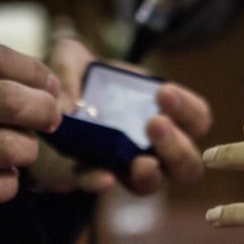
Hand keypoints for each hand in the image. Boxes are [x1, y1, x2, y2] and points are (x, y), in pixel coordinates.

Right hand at [0, 43, 61, 229]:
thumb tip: (39, 86)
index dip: (35, 73)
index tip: (50, 88)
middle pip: (9, 99)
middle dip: (45, 111)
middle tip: (51, 121)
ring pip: (7, 146)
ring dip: (28, 151)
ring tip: (20, 153)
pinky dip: (9, 184)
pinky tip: (0, 179)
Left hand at [31, 38, 210, 194]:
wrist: (46, 110)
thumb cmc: (78, 80)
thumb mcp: (72, 58)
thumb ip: (69, 63)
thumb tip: (67, 98)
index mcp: (166, 114)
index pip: (197, 119)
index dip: (188, 109)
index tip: (163, 93)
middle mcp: (155, 149)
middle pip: (188, 164)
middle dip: (177, 147)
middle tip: (155, 124)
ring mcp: (128, 168)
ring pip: (153, 184)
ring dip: (151, 174)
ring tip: (141, 162)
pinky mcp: (96, 176)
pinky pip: (102, 185)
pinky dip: (101, 182)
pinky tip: (102, 175)